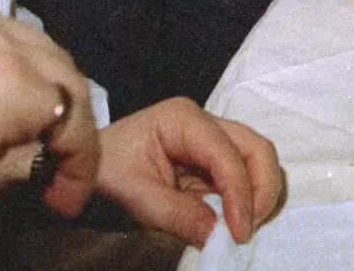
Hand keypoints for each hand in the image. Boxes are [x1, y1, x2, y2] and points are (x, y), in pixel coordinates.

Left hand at [95, 98, 282, 246]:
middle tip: (250, 228)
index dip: (240, 194)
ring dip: (260, 193)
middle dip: (262, 189)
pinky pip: (245, 173)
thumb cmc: (108, 170)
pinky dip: (249, 197)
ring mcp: (212, 137)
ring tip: (244, 226)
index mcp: (184, 119)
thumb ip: (178, 214)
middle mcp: (206, 122)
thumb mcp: (135, 195)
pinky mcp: (213, 158)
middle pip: (256, 147)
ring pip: (258, 158)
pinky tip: (237, 220)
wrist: (90, 164)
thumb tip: (218, 235)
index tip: (239, 233)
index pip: (227, 154)